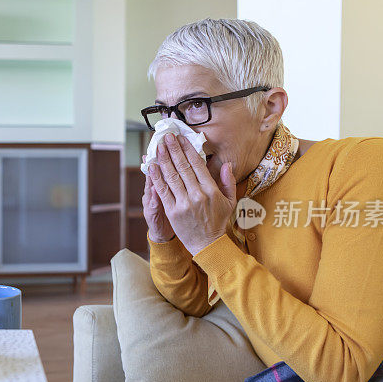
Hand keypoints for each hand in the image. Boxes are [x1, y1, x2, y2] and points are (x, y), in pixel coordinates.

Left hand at [148, 134, 236, 254]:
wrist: (207, 244)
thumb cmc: (218, 222)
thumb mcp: (230, 201)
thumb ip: (228, 181)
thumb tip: (227, 164)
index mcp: (211, 190)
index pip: (197, 164)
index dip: (187, 149)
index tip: (181, 138)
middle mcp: (197, 195)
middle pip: (183, 167)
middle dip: (173, 149)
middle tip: (167, 136)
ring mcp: (184, 203)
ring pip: (171, 176)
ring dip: (163, 159)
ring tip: (159, 146)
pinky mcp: (173, 211)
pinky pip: (163, 191)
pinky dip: (156, 177)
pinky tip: (152, 166)